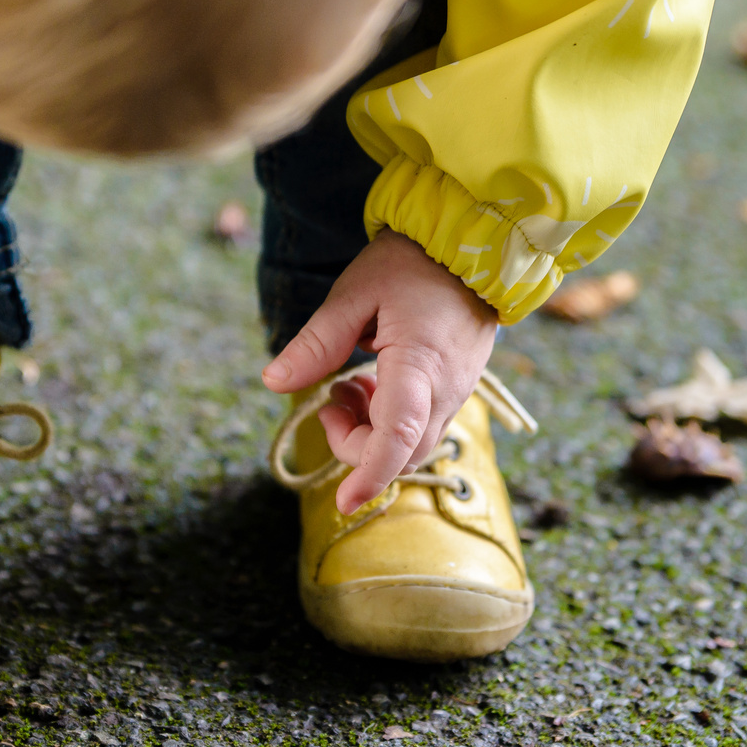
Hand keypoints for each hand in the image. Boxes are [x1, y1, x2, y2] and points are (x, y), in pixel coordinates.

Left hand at [262, 230, 497, 513]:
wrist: (474, 245)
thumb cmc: (411, 263)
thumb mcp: (354, 293)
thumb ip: (316, 342)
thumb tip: (273, 382)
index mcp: (419, 364)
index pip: (398, 437)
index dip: (368, 474)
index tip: (342, 501)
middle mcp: (445, 389)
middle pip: (401, 454)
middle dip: (355, 446)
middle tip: (331, 399)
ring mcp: (457, 393)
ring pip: (412, 445)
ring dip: (371, 432)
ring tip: (349, 384)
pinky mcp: (458, 391)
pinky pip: (422, 427)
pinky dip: (389, 422)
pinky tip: (372, 382)